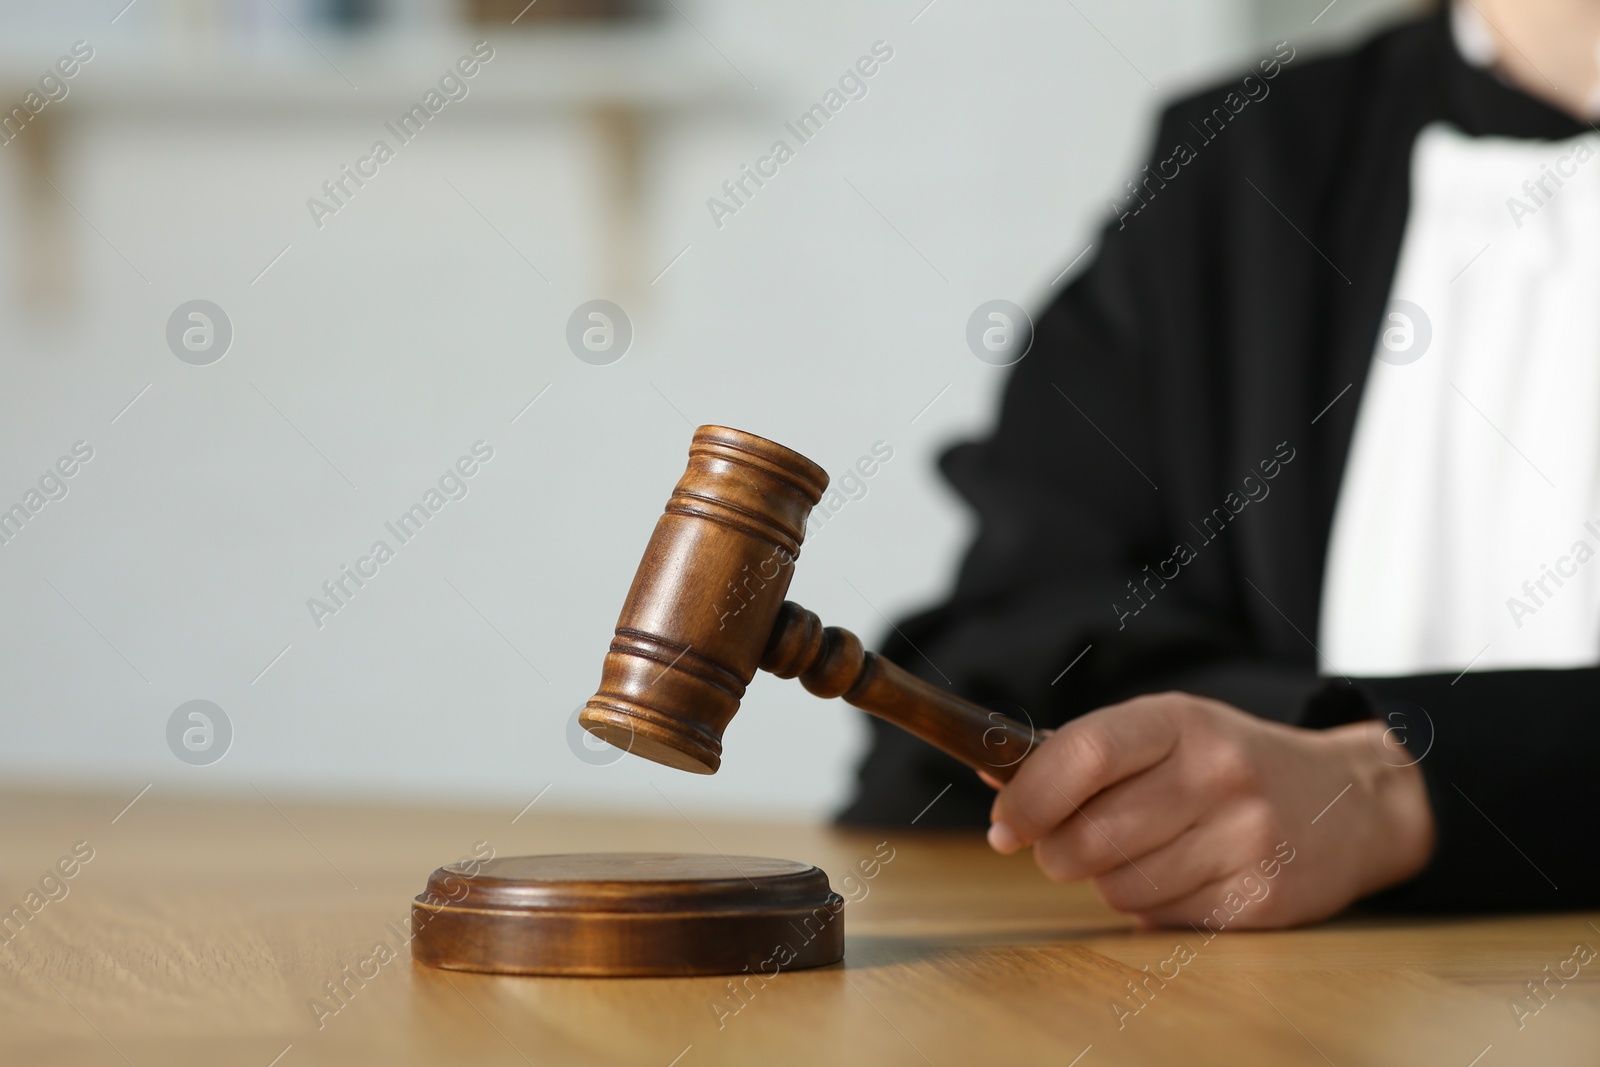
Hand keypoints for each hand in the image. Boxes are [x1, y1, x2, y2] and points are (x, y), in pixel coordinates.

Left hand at [983, 692, 1434, 927]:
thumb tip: (994, 777)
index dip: (1029, 797)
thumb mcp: (1168, 731)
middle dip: (1058, 850)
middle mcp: (1217, 774)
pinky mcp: (1261, 898)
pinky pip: (1160, 919)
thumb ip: (1084, 753)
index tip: (1003, 825)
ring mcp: (1245, 838)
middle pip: (1089, 836)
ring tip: (1141, 853)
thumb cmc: (1229, 763)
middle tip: (1065, 844)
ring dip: (1107, 880)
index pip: (1083, 755)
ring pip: (1118, 886)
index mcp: (1181, 721)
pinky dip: (1151, 907)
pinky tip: (1181, 876)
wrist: (1349, 803)